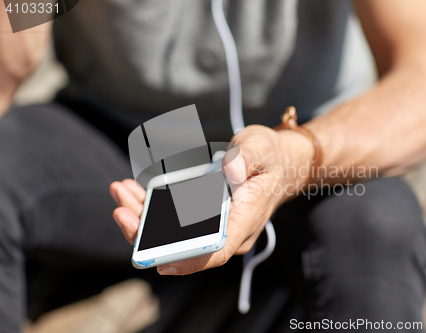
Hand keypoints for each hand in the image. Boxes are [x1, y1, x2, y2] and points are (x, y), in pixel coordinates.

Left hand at [110, 125, 313, 274]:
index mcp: (244, 221)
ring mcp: (213, 226)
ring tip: (120, 190)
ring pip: (171, 234)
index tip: (158, 261)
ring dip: (142, 216)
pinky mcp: (203, 216)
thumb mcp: (262, 148)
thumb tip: (228, 171)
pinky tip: (133, 190)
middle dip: (146, 232)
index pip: (216, 251)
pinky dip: (149, 206)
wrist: (278, 163)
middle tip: (122, 207)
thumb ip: (246, 158)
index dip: (187, 261)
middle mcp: (227, 231)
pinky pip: (172, 219)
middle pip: (183, 246)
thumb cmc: (271, 158)